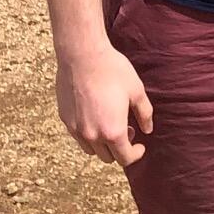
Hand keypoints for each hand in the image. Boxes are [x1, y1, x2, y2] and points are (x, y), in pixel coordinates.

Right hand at [55, 44, 152, 165]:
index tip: (140, 145)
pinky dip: (89, 134)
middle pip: (108, 157)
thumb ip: (145, 114)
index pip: (125, 158)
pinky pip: (79, 136)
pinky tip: (94, 115)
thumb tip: (147, 129)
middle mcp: (93, 136)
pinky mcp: (65, 119)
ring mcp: (76, 129)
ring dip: (103, 144)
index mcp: (113, 131)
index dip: (136, 154)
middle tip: (127, 130)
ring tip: (110, 123)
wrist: (82, 55)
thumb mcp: (136, 90)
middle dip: (120, 149)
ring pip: (92, 150)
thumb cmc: (112, 71)